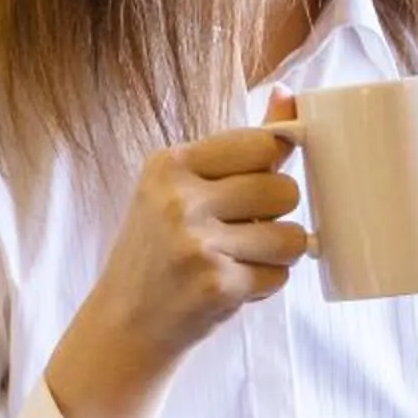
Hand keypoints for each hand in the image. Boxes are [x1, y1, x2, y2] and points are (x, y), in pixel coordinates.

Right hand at [46, 91, 305, 417]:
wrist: (125, 322)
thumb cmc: (160, 248)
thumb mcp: (182, 187)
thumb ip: (240, 146)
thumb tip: (291, 94)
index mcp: (170, 165)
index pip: (262, 143)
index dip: (272, 165)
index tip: (256, 183)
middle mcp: (178, 200)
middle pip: (283, 189)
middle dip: (276, 215)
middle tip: (244, 230)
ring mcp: (196, 244)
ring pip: (291, 236)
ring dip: (276, 254)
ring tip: (240, 259)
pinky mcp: (216, 286)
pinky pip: (280, 276)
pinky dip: (265, 285)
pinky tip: (231, 285)